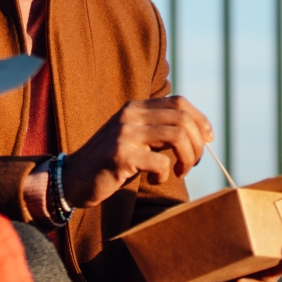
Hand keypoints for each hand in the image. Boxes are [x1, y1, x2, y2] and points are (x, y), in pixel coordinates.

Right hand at [62, 96, 214, 208]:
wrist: (73, 178)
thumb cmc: (110, 162)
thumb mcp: (133, 138)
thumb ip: (157, 130)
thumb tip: (199, 134)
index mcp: (135, 108)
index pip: (179, 103)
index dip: (200, 120)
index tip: (208, 139)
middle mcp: (130, 115)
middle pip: (182, 119)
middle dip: (197, 144)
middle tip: (192, 164)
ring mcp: (125, 134)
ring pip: (177, 136)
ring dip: (187, 158)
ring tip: (180, 172)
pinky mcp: (120, 155)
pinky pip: (160, 162)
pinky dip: (164, 174)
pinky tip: (153, 179)